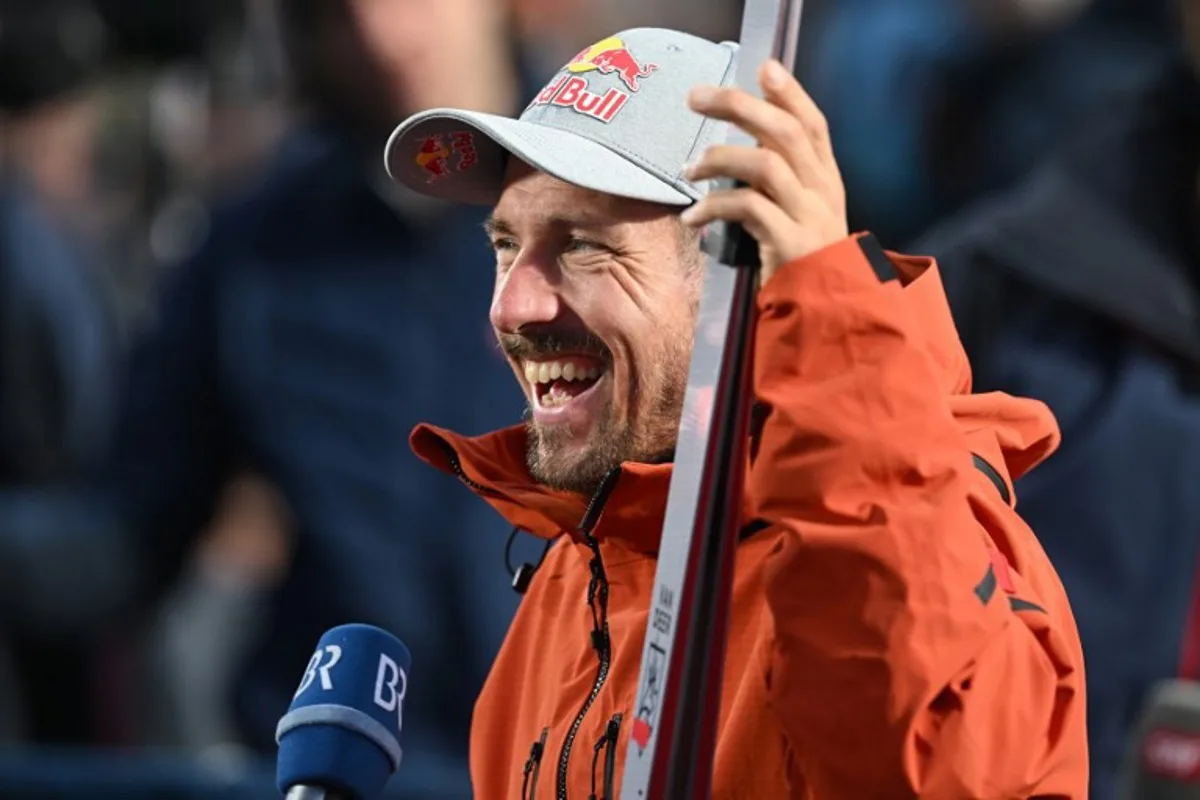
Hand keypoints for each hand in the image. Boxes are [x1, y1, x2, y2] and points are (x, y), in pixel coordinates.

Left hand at [680, 59, 848, 283]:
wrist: (823, 313)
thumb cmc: (800, 261)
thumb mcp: (797, 214)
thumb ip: (781, 180)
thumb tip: (743, 142)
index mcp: (825, 179)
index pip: (813, 124)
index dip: (791, 93)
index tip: (764, 66)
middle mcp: (822, 191)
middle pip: (784, 132)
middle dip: (739, 106)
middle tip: (696, 97)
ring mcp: (809, 217)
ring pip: (766, 165)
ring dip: (719, 158)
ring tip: (687, 170)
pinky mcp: (790, 244)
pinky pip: (747, 209)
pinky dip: (713, 207)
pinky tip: (692, 218)